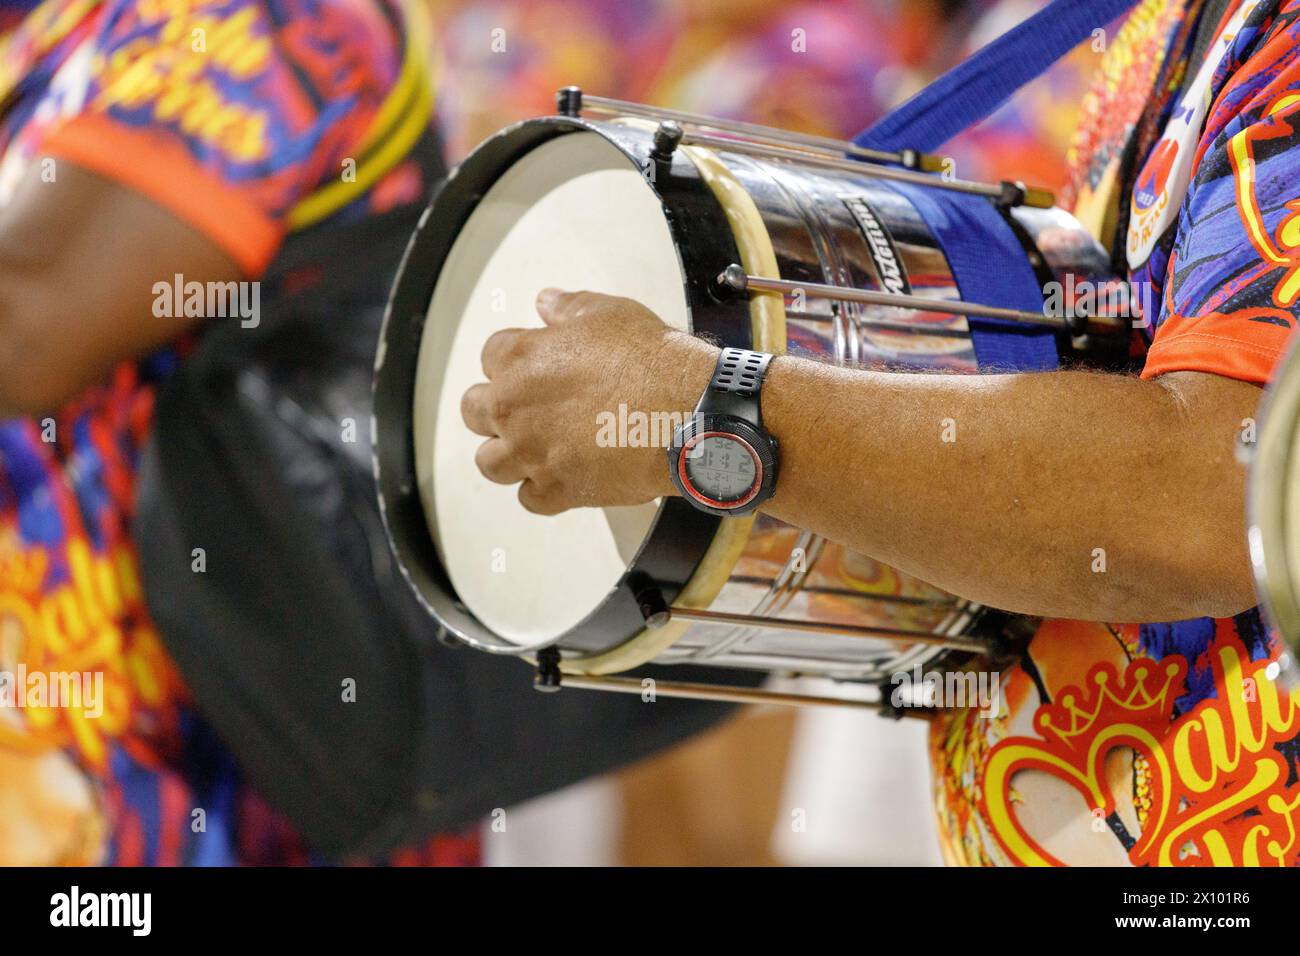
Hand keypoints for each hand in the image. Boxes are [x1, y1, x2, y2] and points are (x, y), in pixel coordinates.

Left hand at [461, 288, 718, 514]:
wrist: (685, 412)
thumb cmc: (650, 362)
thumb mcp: (608, 313)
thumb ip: (567, 307)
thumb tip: (548, 302)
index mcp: (519, 358)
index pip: (490, 355)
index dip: (513, 360)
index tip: (531, 365)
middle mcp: (514, 408)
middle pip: (475, 411)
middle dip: (493, 409)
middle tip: (521, 409)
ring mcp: (532, 453)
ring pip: (491, 462)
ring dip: (507, 455)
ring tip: (530, 449)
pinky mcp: (557, 489)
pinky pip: (530, 499)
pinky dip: (541, 491)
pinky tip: (559, 478)